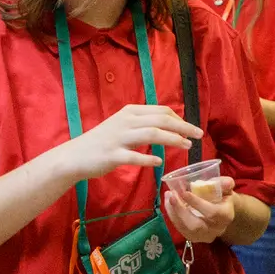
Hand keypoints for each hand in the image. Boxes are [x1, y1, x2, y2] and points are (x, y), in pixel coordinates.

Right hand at [45, 104, 199, 186]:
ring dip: (173, 139)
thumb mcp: (123, 126)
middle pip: (161, 120)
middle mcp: (126, 121)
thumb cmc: (102, 142)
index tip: (192, 128)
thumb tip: (168, 124)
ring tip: (187, 146)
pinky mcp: (112, 155)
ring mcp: (119, 138)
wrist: (75, 156)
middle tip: (199, 135)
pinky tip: (159, 162)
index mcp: (130, 112)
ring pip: (152, 134)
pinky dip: (148, 158)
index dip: (180, 119)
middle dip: (183, 127)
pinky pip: (134, 156)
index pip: (161, 111)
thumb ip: (143, 123)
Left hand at [163, 181, 237, 244]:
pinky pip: (180, 228)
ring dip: (173, 211)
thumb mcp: (226, 189)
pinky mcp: (193, 237)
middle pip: (195, 225)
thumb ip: (225, 184)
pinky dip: (172, 215)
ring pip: (185, 228)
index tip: (184, 192)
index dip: (197, 204)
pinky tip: (168, 203)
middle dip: (181, 210)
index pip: (211, 213)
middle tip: (171, 195)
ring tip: (168, 196)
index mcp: (225, 216)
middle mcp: (215, 230)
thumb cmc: (223, 197)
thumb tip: (227, 182)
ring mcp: (203, 236)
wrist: (223, 213)